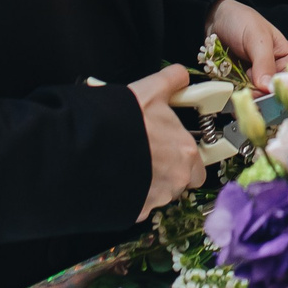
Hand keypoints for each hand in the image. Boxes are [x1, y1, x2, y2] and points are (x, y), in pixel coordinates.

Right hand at [129, 64, 204, 220]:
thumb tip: (180, 75)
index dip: (186, 156)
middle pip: (181, 182)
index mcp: (186, 152)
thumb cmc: (124, 120)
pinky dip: (132, 195)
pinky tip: (119, 177)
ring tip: (130, 163)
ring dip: (150, 182)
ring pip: (159, 194)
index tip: (172, 149)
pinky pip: (138, 204)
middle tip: (151, 156)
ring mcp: (156, 198)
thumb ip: (172, 80)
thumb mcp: (149, 90)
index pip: (199, 164)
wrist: (89, 151)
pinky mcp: (135, 211)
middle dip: (170, 172)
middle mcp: (176, 180)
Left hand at [207, 0, 287, 91]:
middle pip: (276, 95)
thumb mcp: (256, 37)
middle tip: (248, 88)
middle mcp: (277, 73)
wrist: (217, 20)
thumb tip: (268, 88)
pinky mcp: (244, 86)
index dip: (283, 90)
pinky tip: (232, 96)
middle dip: (262, 97)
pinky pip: (244, 100)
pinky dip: (238, 101)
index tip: (266, 91)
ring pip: (259, 100)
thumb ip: (263, 62)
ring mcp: (259, 81)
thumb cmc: (242, 21)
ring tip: (238, 90)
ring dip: (248, 100)